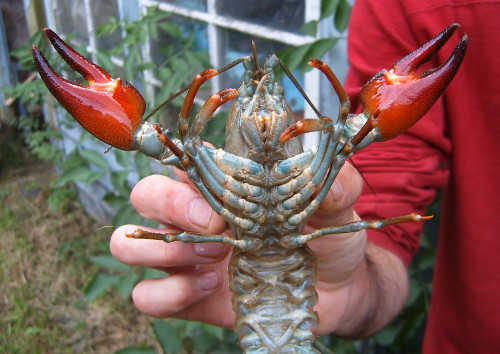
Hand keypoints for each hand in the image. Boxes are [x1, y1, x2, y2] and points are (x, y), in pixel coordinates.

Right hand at [110, 162, 407, 335]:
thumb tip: (327, 177)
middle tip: (214, 232)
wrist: (338, 292)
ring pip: (129, 244)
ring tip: (210, 262)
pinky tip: (208, 290)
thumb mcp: (336, 210)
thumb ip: (335, 188)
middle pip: (144, 197)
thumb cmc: (327, 238)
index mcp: (225, 188)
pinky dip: (168, 294)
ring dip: (158, 252)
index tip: (222, 206)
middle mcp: (196, 217)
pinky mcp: (189, 298)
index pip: (181, 164)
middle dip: (168, 210)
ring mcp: (188, 259)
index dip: (187, 177)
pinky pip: (146, 297)